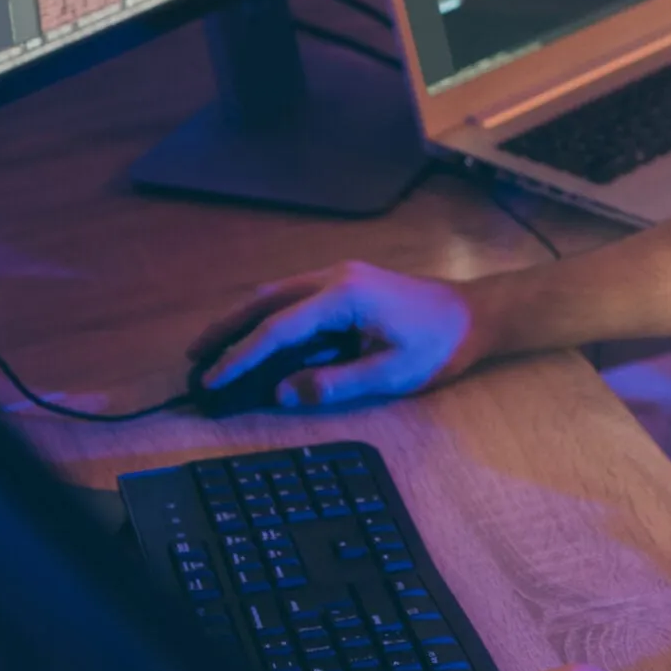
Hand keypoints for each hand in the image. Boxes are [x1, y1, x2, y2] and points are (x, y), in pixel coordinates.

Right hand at [189, 261, 483, 407]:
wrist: (476, 314)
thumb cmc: (439, 344)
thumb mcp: (390, 373)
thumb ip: (335, 383)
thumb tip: (282, 393)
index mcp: (343, 295)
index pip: (277, 328)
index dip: (241, 356)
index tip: (212, 379)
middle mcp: (334, 277)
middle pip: (265, 301)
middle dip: (227, 329)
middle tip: (194, 357)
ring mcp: (339, 277)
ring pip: (276, 295)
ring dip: (244, 320)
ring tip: (214, 347)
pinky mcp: (346, 285)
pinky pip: (295, 298)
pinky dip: (268, 317)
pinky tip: (258, 337)